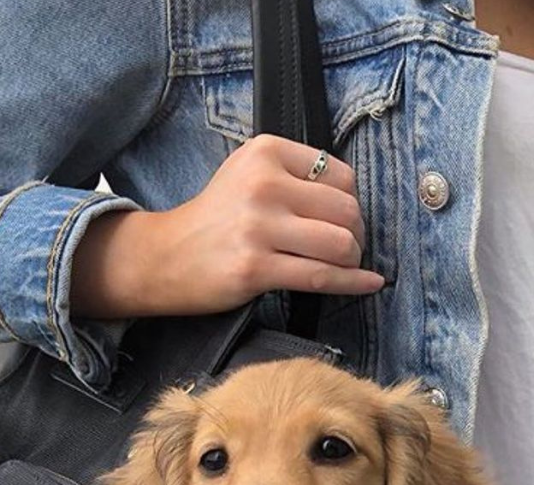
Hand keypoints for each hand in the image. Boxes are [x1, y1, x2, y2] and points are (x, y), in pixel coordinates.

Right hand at [71, 134, 384, 317]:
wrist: (163, 257)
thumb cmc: (214, 221)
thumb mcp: (247, 175)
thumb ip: (295, 177)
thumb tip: (354, 204)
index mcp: (266, 152)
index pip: (342, 176)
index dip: (350, 204)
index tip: (340, 223)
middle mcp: (263, 184)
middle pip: (346, 210)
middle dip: (355, 234)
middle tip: (345, 250)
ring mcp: (258, 227)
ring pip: (339, 244)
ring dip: (351, 261)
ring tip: (341, 267)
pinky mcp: (255, 268)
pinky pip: (321, 277)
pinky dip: (352, 283)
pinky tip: (370, 283)